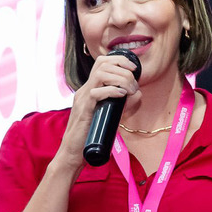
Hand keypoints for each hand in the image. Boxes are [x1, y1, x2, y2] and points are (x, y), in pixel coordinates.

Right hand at [55, 54, 140, 168]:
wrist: (73, 152)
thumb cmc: (91, 135)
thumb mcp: (111, 114)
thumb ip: (123, 103)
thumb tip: (137, 93)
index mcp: (89, 89)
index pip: (101, 62)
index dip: (120, 60)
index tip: (134, 69)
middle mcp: (84, 90)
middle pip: (102, 64)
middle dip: (124, 70)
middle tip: (134, 85)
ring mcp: (82, 99)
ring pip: (100, 74)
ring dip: (120, 78)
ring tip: (129, 90)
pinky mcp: (84, 110)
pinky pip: (96, 93)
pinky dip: (112, 91)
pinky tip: (121, 96)